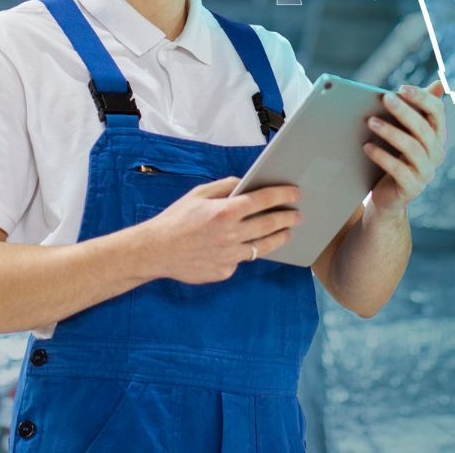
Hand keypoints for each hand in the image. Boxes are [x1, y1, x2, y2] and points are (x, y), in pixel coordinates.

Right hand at [139, 176, 301, 283]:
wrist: (156, 250)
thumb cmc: (176, 219)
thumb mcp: (198, 194)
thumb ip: (225, 187)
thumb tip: (245, 184)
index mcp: (225, 211)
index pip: (264, 200)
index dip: (283, 194)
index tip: (295, 193)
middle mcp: (231, 234)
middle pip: (270, 224)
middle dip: (288, 217)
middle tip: (297, 215)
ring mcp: (229, 256)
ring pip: (263, 247)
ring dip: (278, 237)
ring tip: (286, 233)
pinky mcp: (225, 271)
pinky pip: (241, 260)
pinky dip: (245, 252)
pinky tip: (247, 246)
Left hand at [364, 80, 447, 212]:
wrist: (387, 195)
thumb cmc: (395, 156)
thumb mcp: (405, 132)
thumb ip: (417, 108)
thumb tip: (441, 83)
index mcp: (437, 136)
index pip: (438, 112)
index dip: (422, 98)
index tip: (401, 88)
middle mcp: (436, 154)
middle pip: (424, 128)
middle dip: (404, 111)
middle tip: (385, 98)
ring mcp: (426, 173)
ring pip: (412, 148)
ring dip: (390, 132)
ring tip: (370, 121)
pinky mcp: (412, 188)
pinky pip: (398, 170)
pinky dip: (382, 156)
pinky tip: (366, 146)